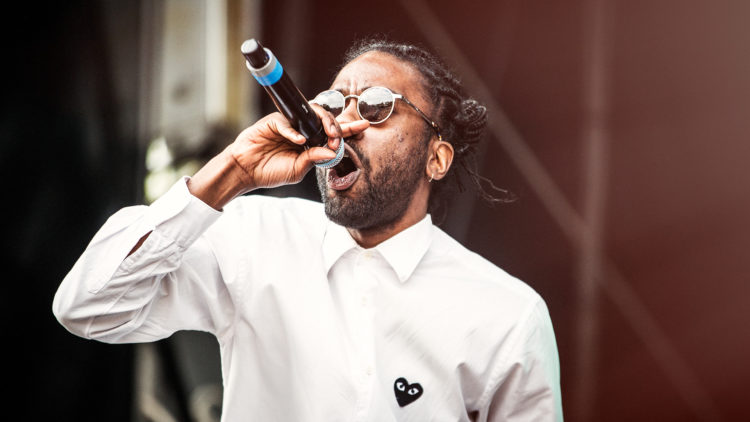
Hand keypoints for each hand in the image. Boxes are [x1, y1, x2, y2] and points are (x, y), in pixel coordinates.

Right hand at [188, 106, 368, 209]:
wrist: (247, 171)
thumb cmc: (271, 171)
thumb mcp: (298, 170)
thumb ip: (314, 160)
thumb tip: (331, 151)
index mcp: (311, 142)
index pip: (333, 133)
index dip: (349, 129)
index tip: (365, 126)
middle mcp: (302, 130)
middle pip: (325, 120)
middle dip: (337, 126)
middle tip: (339, 137)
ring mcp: (289, 124)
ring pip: (310, 114)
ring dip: (323, 123)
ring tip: (329, 135)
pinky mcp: (274, 122)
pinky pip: (287, 122)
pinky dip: (294, 132)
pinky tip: (298, 141)